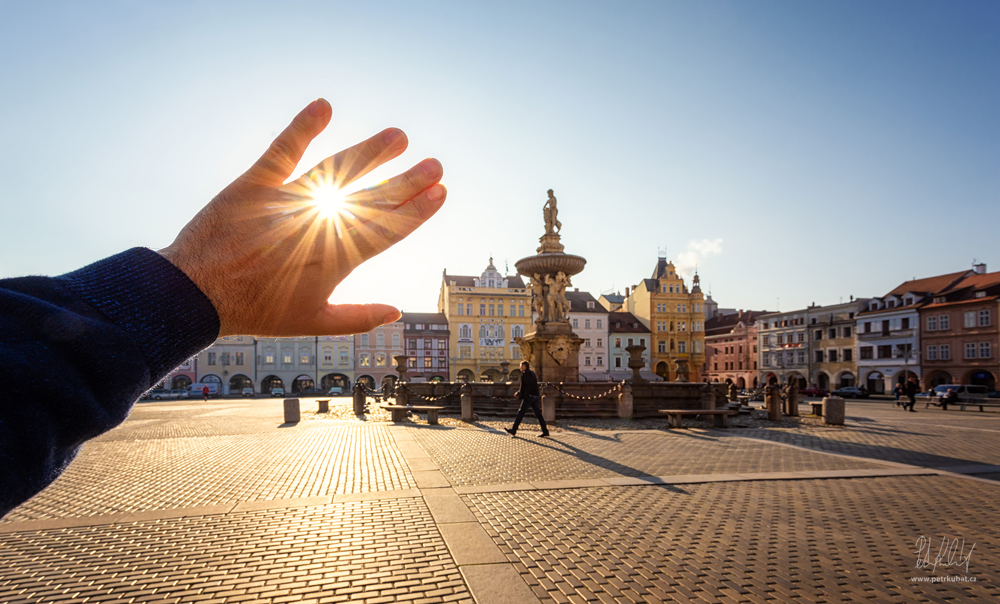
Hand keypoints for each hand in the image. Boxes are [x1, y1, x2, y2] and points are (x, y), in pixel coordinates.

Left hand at [159, 98, 445, 335]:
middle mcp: (318, 226)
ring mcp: (288, 201)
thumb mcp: (312, 322)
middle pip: (372, 198)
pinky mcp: (256, 184)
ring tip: (399, 137)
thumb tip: (397, 313)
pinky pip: (283, 150)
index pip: (388, 229)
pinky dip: (302, 127)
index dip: (417, 210)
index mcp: (336, 259)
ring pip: (338, 171)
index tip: (440, 192)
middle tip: (435, 164)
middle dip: (408, 181)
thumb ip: (358, 318)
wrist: (196, 293)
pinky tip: (324, 106)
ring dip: (371, 152)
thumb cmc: (255, 311)